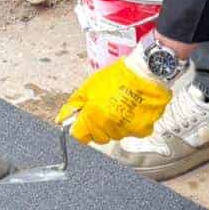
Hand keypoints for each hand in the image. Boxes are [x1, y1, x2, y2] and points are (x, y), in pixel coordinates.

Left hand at [59, 44, 178, 144]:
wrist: (147, 72)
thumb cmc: (119, 76)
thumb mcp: (89, 85)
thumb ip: (74, 104)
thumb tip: (61, 118)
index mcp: (93, 117)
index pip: (79, 136)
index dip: (81, 127)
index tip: (84, 120)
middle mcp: (109, 127)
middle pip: (98, 137)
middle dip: (98, 126)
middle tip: (106, 108)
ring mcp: (126, 130)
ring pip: (115, 135)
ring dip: (116, 124)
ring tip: (122, 104)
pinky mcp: (142, 130)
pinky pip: (132, 132)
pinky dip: (132, 124)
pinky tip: (134, 109)